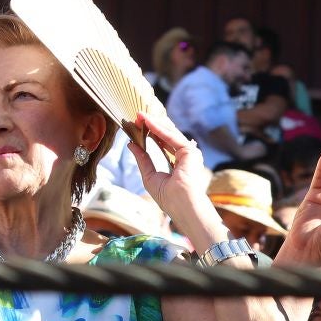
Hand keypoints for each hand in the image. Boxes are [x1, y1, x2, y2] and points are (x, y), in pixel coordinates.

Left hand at [127, 113, 213, 229]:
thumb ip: (142, 159)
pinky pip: (171, 135)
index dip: (151, 133)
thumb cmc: (169, 198)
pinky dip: (158, 128)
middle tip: (137, 115)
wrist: (182, 205)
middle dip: (152, 124)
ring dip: (153, 122)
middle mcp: (186, 156)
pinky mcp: (190, 151)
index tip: (138, 125)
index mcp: (179, 163)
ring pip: (169, 132)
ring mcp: (189, 153)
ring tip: (139, 115)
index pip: (165, 143)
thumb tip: (131, 144)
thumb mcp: (150, 176)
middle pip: (167, 135)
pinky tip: (146, 121)